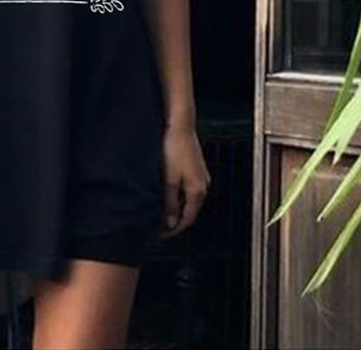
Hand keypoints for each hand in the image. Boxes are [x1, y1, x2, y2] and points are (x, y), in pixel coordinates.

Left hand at [159, 122, 210, 237]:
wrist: (179, 125)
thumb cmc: (174, 148)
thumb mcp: (168, 179)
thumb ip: (170, 202)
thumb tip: (171, 222)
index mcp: (198, 191)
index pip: (188, 219)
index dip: (174, 230)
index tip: (160, 235)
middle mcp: (203, 185)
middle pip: (189, 210)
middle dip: (174, 220)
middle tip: (157, 225)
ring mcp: (200, 175)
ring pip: (188, 199)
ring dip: (175, 207)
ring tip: (159, 210)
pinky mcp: (195, 167)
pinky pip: (187, 188)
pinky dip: (177, 195)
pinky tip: (166, 192)